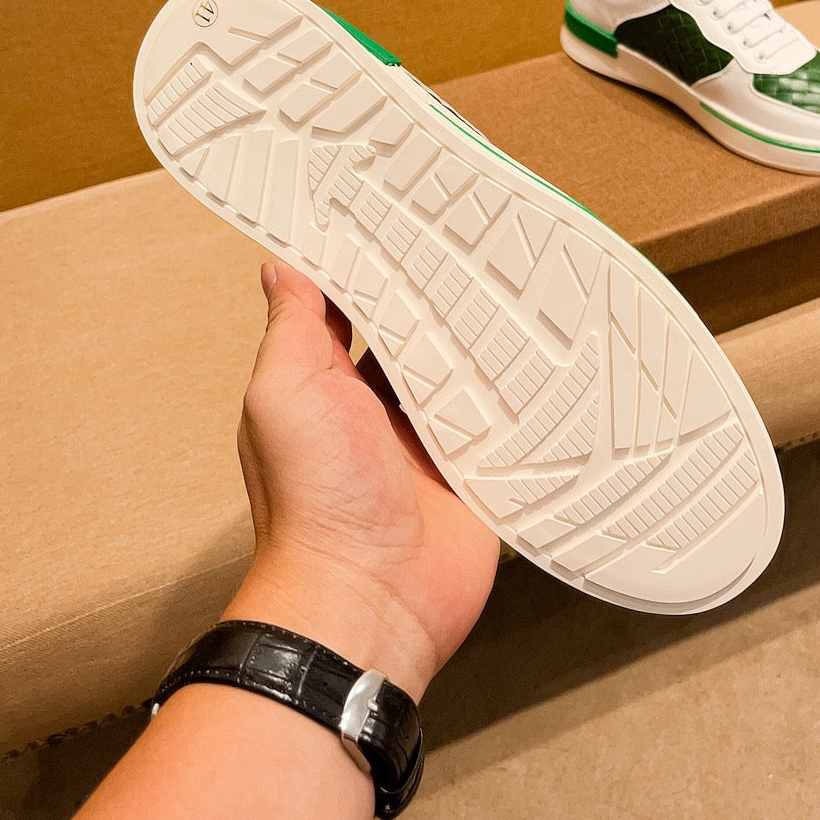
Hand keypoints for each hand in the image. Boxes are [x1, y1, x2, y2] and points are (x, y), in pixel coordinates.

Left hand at [227, 261, 498, 699]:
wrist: (370, 598)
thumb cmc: (311, 504)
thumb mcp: (284, 394)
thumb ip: (293, 330)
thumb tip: (278, 269)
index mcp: (326, 386)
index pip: (353, 310)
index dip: (373, 269)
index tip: (398, 220)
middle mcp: (378, 411)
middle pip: (417, 337)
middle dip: (440, 298)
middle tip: (477, 241)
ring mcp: (429, 443)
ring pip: (463, 373)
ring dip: (483, 341)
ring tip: (519, 282)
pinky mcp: (474, 472)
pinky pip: (500, 422)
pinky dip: (516, 395)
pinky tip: (541, 355)